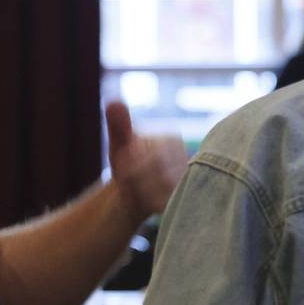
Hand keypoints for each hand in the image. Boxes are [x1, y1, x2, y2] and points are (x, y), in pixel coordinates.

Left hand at [105, 100, 187, 220]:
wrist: (134, 192)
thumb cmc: (128, 162)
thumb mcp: (120, 141)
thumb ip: (118, 123)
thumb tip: (114, 102)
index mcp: (172, 140)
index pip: (153, 150)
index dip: (133, 160)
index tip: (121, 167)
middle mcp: (186, 158)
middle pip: (158, 167)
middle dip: (136, 175)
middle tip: (123, 181)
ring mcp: (189, 180)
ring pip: (164, 186)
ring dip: (142, 190)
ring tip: (132, 191)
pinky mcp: (187, 199)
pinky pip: (169, 201)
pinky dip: (152, 203)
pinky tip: (143, 202)